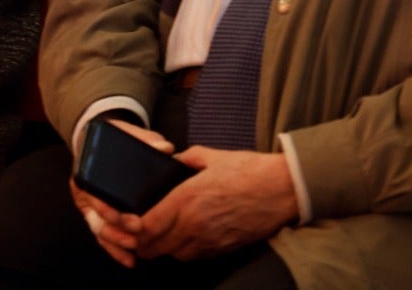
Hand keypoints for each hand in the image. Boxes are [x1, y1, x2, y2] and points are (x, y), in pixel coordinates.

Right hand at [68, 120, 175, 267]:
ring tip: (134, 253)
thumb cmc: (114, 139)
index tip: (133, 220)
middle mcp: (84, 194)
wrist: (99, 141)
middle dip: (117, 233)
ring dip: (116, 245)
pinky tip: (130, 259)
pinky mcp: (98, 217)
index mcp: (86, 173)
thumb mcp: (126, 133)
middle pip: (96, 220)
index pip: (95, 198)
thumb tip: (165, 148)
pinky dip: (115, 249)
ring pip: (99, 233)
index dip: (112, 212)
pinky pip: (104, 237)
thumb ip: (144, 139)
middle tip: (138, 237)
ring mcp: (90, 208)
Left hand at [132, 148, 298, 261]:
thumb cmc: (249, 169)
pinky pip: (194, 256)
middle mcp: (195, 223)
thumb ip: (186, 158)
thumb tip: (173, 160)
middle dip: (141, 242)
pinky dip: (182, 251)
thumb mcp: (212, 156)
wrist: (284, 189)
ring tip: (156, 237)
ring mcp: (210, 239)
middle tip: (135, 233)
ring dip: (161, 248)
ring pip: (174, 254)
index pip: (148, 225)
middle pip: (156, 246)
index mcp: (187, 198)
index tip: (127, 222)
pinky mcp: (223, 248)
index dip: (132, 229)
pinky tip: (181, 239)